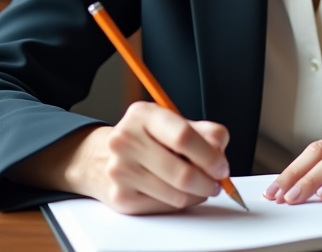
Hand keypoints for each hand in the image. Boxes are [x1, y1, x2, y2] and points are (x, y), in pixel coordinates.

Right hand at [10, 101, 231, 214]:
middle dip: (208, 181)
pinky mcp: (121, 197)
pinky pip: (165, 206)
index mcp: (142, 114)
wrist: (100, 158)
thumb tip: (220, 147)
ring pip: (176, 194)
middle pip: (182, 172)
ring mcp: (120, 170)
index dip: (209, 155)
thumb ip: (203, 131)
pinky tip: (179, 192)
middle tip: (216, 182)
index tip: (221, 166)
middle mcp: (126, 140)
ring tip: (200, 187)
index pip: (183, 136)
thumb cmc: (144, 139)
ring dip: (197, 194)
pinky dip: (180, 202)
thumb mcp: (171, 123)